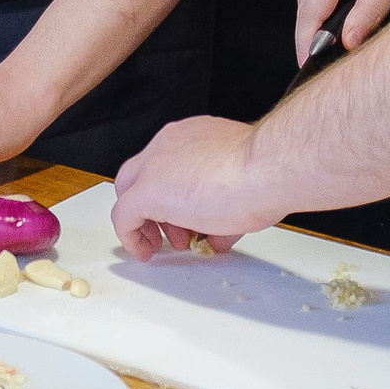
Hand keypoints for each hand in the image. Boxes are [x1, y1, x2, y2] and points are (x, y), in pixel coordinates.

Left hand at [110, 116, 273, 259]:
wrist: (266, 168)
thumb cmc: (264, 172)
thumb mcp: (241, 187)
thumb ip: (222, 205)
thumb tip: (220, 233)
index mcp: (191, 137)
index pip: (168, 163)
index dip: (172, 193)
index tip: (184, 213)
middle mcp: (169, 144)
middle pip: (141, 176)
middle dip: (155, 209)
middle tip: (174, 233)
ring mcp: (155, 166)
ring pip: (131, 194)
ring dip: (148, 224)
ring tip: (170, 245)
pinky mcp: (148, 191)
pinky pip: (124, 216)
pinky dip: (131, 237)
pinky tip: (144, 251)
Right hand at [296, 0, 389, 62]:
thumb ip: (371, 9)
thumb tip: (347, 42)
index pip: (310, 11)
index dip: (307, 42)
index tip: (309, 68)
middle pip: (304, 6)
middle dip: (312, 35)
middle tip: (329, 64)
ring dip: (318, 19)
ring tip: (335, 44)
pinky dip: (323, 1)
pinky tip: (340, 15)